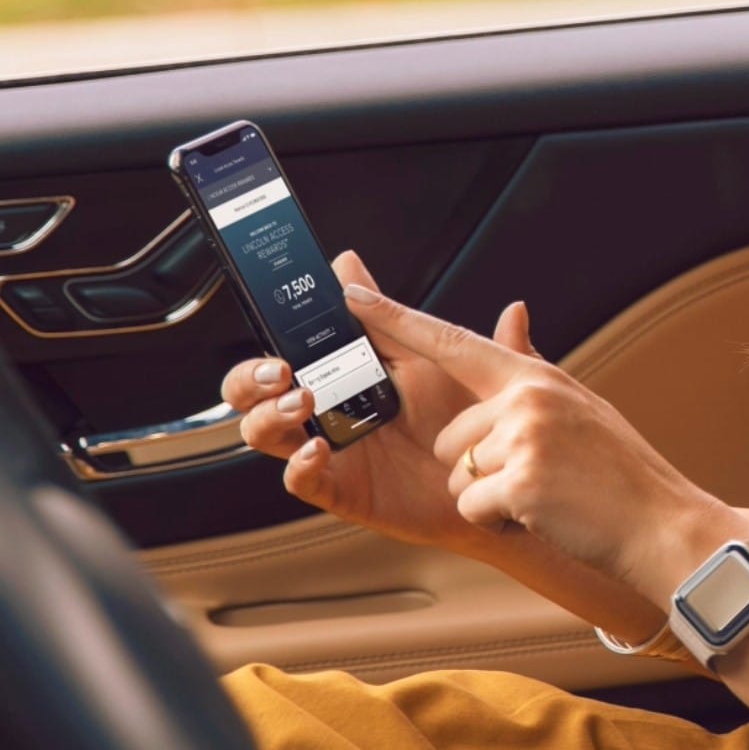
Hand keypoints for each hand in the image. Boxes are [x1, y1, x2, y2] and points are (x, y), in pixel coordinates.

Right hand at [220, 251, 543, 557]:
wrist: (496, 470)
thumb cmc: (468, 412)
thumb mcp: (434, 352)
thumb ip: (395, 313)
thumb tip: (349, 260)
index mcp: (345, 370)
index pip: (287, 345)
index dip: (270, 330)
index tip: (270, 310)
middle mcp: (328, 407)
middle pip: (256, 390)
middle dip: (252, 376)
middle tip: (281, 369)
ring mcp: (331, 448)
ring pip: (264, 432)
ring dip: (270, 414)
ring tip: (304, 402)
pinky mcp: (342, 488)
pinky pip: (301, 480)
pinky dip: (299, 465)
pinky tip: (318, 449)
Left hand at [343, 278, 739, 602]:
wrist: (660, 522)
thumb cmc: (619, 472)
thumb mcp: (577, 406)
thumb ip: (530, 369)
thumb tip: (513, 315)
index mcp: (533, 377)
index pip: (452, 340)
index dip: (396, 318)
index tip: (350, 291)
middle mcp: (526, 397)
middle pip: (448, 438)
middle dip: (476, 469)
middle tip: (536, 476)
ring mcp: (523, 437)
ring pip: (457, 476)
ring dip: (489, 496)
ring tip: (543, 495)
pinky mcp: (519, 481)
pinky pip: (470, 506)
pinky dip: (499, 520)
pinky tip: (542, 514)